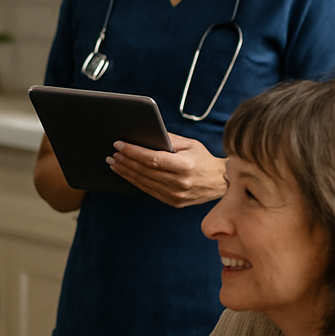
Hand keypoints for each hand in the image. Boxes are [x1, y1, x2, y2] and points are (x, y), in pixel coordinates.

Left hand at [106, 133, 225, 206]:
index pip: (152, 158)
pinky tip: (126, 173)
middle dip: (125, 161)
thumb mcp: (190, 144)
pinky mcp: (173, 202)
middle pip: (144, 171)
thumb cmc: (204, 160)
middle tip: (112, 153)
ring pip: (143, 182)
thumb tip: (145, 133)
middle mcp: (180, 183)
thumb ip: (168, 139)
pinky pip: (148, 190)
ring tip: (114, 162)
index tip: (119, 145)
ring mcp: (176, 195)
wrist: (222, 183)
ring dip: (125, 171)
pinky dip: (134, 181)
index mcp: (185, 166)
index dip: (133, 151)